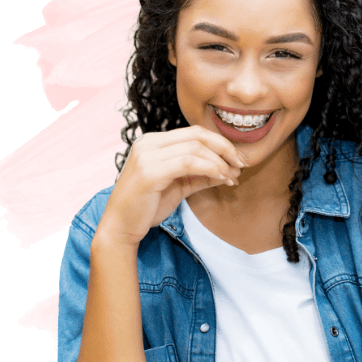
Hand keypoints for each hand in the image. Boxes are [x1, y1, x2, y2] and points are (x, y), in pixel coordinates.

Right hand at [96, 125, 246, 246]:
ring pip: (195, 148)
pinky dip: (210, 168)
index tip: (237, 158)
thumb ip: (201, 175)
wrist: (119, 228)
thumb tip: (230, 171)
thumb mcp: (179, 186)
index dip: (220, 142)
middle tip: (241, 163)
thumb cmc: (146, 207)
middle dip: (224, 147)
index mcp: (153, 142)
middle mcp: (148, 142)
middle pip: (197, 134)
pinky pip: (188, 162)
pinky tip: (222, 178)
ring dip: (220, 161)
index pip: (194, 133)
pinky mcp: (150, 171)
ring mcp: (147, 155)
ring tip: (232, 176)